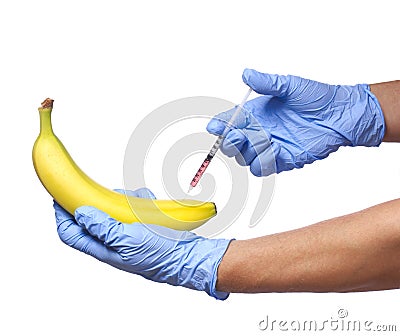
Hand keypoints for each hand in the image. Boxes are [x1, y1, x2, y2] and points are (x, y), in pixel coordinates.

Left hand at [54, 188, 231, 299]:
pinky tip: (148, 202)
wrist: (189, 256)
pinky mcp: (140, 226)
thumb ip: (102, 227)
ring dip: (121, 200)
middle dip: (94, 201)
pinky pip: (132, 208)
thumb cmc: (160, 254)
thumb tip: (80, 213)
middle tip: (94, 188)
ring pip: (112, 210)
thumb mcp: (128, 240)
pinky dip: (138, 201)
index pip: (71, 233)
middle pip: (90, 218)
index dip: (62, 215)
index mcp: (104, 248)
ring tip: (133, 198)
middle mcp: (112, 242)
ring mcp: (127, 233)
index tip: (58, 196)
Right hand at [207, 69, 384, 175]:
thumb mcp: (289, 85)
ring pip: (245, 158)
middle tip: (237, 135)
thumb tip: (246, 74)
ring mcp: (269, 147)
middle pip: (233, 144)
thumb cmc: (317, 98)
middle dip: (230, 142)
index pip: (231, 121)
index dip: (220, 125)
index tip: (214, 126)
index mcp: (256, 114)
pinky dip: (264, 161)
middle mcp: (259, 131)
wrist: (339, 115)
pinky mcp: (282, 160)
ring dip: (250, 151)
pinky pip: (263, 167)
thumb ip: (266, 82)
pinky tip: (276, 148)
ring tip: (264, 138)